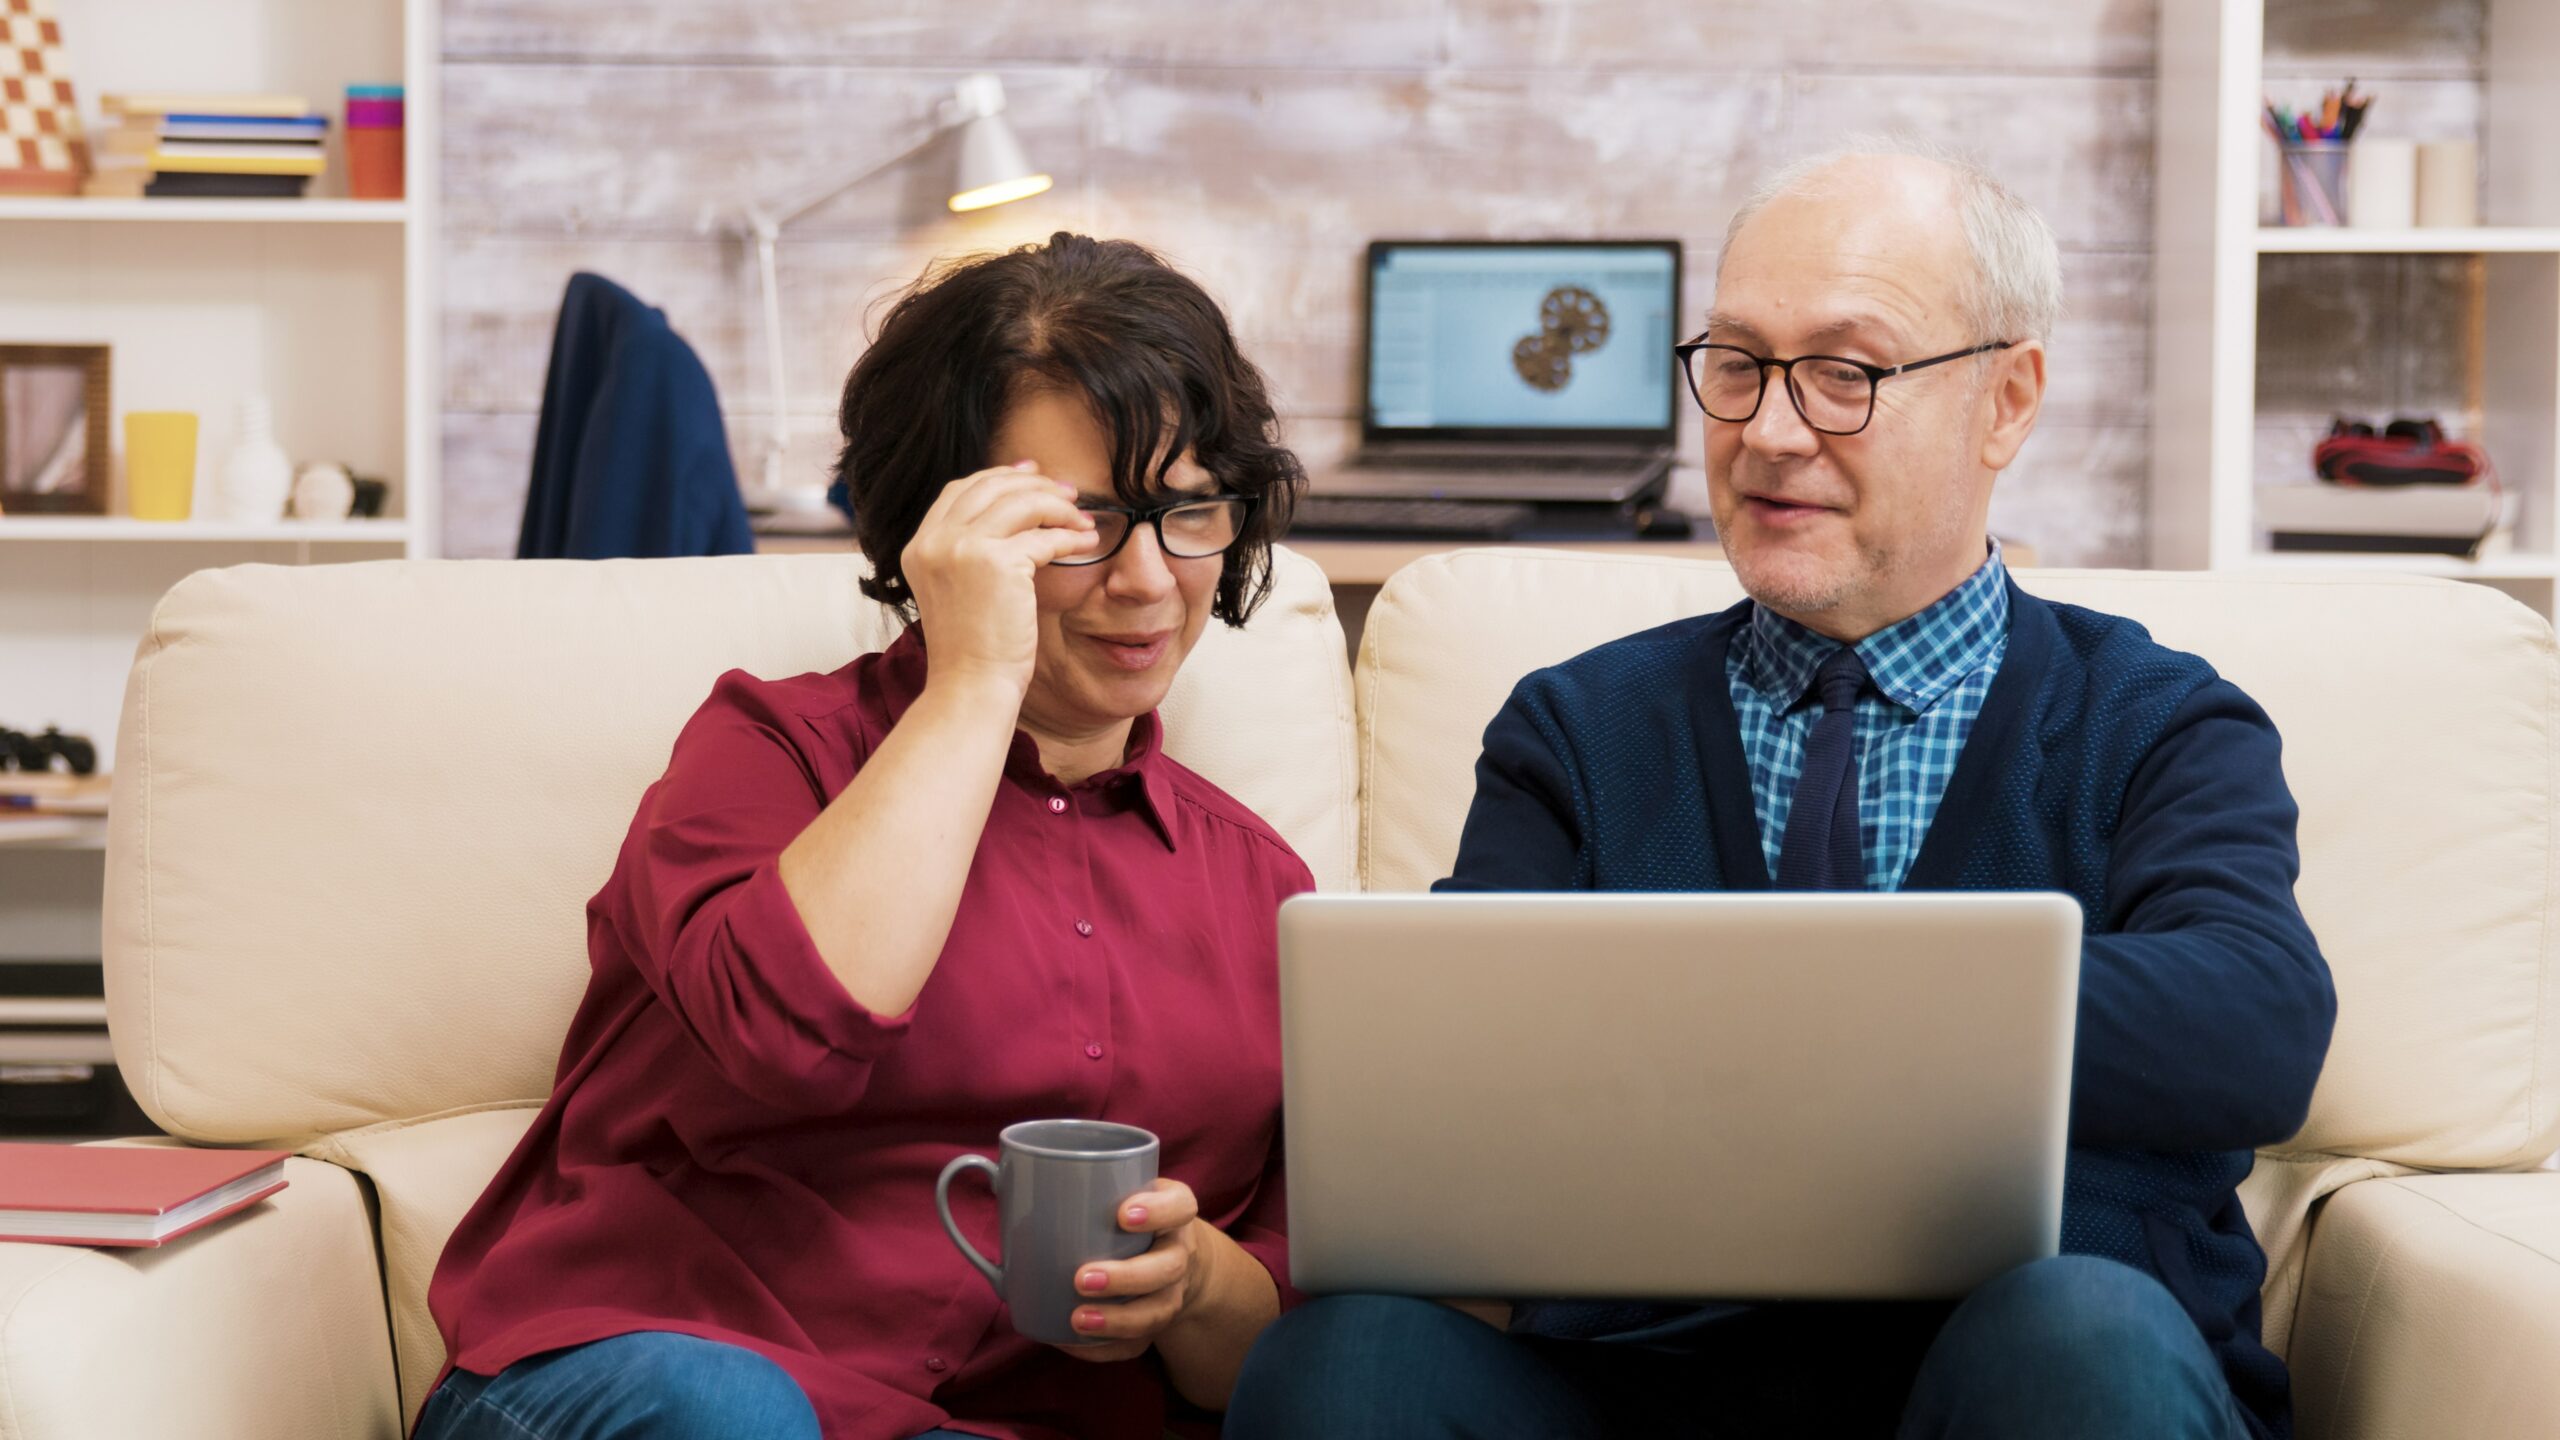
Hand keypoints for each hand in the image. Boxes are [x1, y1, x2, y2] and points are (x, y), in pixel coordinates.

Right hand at [901, 462, 1097, 697]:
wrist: (970, 686)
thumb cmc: (971, 648)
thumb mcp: (956, 588)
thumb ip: (968, 551)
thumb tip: (1011, 510)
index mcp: (919, 546)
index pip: (958, 490)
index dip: (997, 476)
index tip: (1031, 473)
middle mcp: (934, 541)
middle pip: (989, 487)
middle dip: (1034, 484)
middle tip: (1067, 493)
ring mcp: (962, 548)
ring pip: (1020, 503)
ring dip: (1058, 506)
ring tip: (1082, 517)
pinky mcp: (996, 563)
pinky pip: (1044, 536)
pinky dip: (1071, 536)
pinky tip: (1087, 542)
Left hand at [1052, 1178, 1216, 1362]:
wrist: (1169, 1253)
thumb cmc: (1131, 1213)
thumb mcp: (1122, 1188)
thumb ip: (1077, 1183)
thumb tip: (999, 1174)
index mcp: (1174, 1211)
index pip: (1179, 1206)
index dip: (1158, 1211)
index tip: (1123, 1215)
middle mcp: (1179, 1252)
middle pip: (1168, 1268)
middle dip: (1127, 1277)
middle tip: (1082, 1278)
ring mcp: (1172, 1291)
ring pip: (1157, 1312)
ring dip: (1118, 1320)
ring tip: (1078, 1319)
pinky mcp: (1156, 1323)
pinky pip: (1137, 1344)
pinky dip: (1104, 1347)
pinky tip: (1071, 1340)